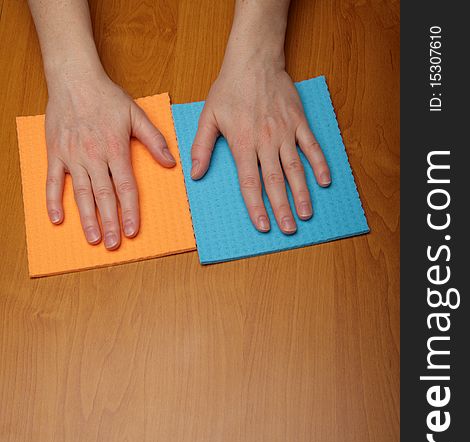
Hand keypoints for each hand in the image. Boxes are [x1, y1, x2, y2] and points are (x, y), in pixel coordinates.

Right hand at [45, 73, 175, 248]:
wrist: (73, 77)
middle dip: (109, 223)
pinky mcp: (55, 153)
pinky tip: (57, 219)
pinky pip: (53, 181)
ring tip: (93, 239)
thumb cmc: (106, 96)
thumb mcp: (136, 114)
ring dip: (86, 218)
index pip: (125, 187)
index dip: (130, 211)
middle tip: (114, 244)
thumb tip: (171, 163)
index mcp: (115, 149)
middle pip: (104, 196)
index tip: (133, 230)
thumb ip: (154, 140)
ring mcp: (72, 156)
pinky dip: (53, 201)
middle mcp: (93, 156)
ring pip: (80, 193)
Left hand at [191, 61, 330, 234]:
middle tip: (288, 229)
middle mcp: (265, 141)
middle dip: (282, 208)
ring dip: (302, 193)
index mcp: (243, 144)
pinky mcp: (298, 122)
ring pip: (295, 168)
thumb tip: (194, 175)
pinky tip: (324, 181)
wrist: (254, 59)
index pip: (250, 183)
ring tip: (306, 214)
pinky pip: (311, 146)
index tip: (263, 226)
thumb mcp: (208, 117)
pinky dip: (320, 163)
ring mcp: (284, 132)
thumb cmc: (229, 89)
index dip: (256, 207)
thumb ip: (201, 148)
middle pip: (275, 181)